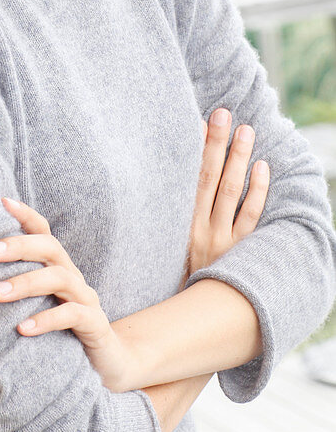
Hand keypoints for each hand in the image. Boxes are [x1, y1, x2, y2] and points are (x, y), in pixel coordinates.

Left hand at [0, 198, 131, 391]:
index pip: (43, 232)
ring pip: (58, 278)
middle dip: (18, 246)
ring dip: (25, 283)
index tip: (1, 202)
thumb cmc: (61, 331)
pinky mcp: (95, 325)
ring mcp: (86, 299)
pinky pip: (72, 315)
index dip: (25, 215)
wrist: (108, 363)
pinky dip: (46, 319)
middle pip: (49, 248)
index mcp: (57, 266)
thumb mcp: (36, 305)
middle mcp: (72, 276)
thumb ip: (13, 288)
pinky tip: (22, 329)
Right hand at [183, 107, 270, 284]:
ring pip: (231, 192)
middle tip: (224, 113)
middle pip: (208, 177)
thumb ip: (173, 216)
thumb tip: (171, 179)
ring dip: (238, 158)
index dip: (194, 149)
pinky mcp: (240, 252)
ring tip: (246, 131)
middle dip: (215, 143)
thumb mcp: (168, 245)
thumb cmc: (179, 276)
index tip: (200, 121)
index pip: (188, 178)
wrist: (192, 318)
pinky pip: (251, 217)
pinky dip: (258, 191)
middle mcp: (198, 228)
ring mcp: (221, 240)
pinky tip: (262, 168)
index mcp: (178, 224)